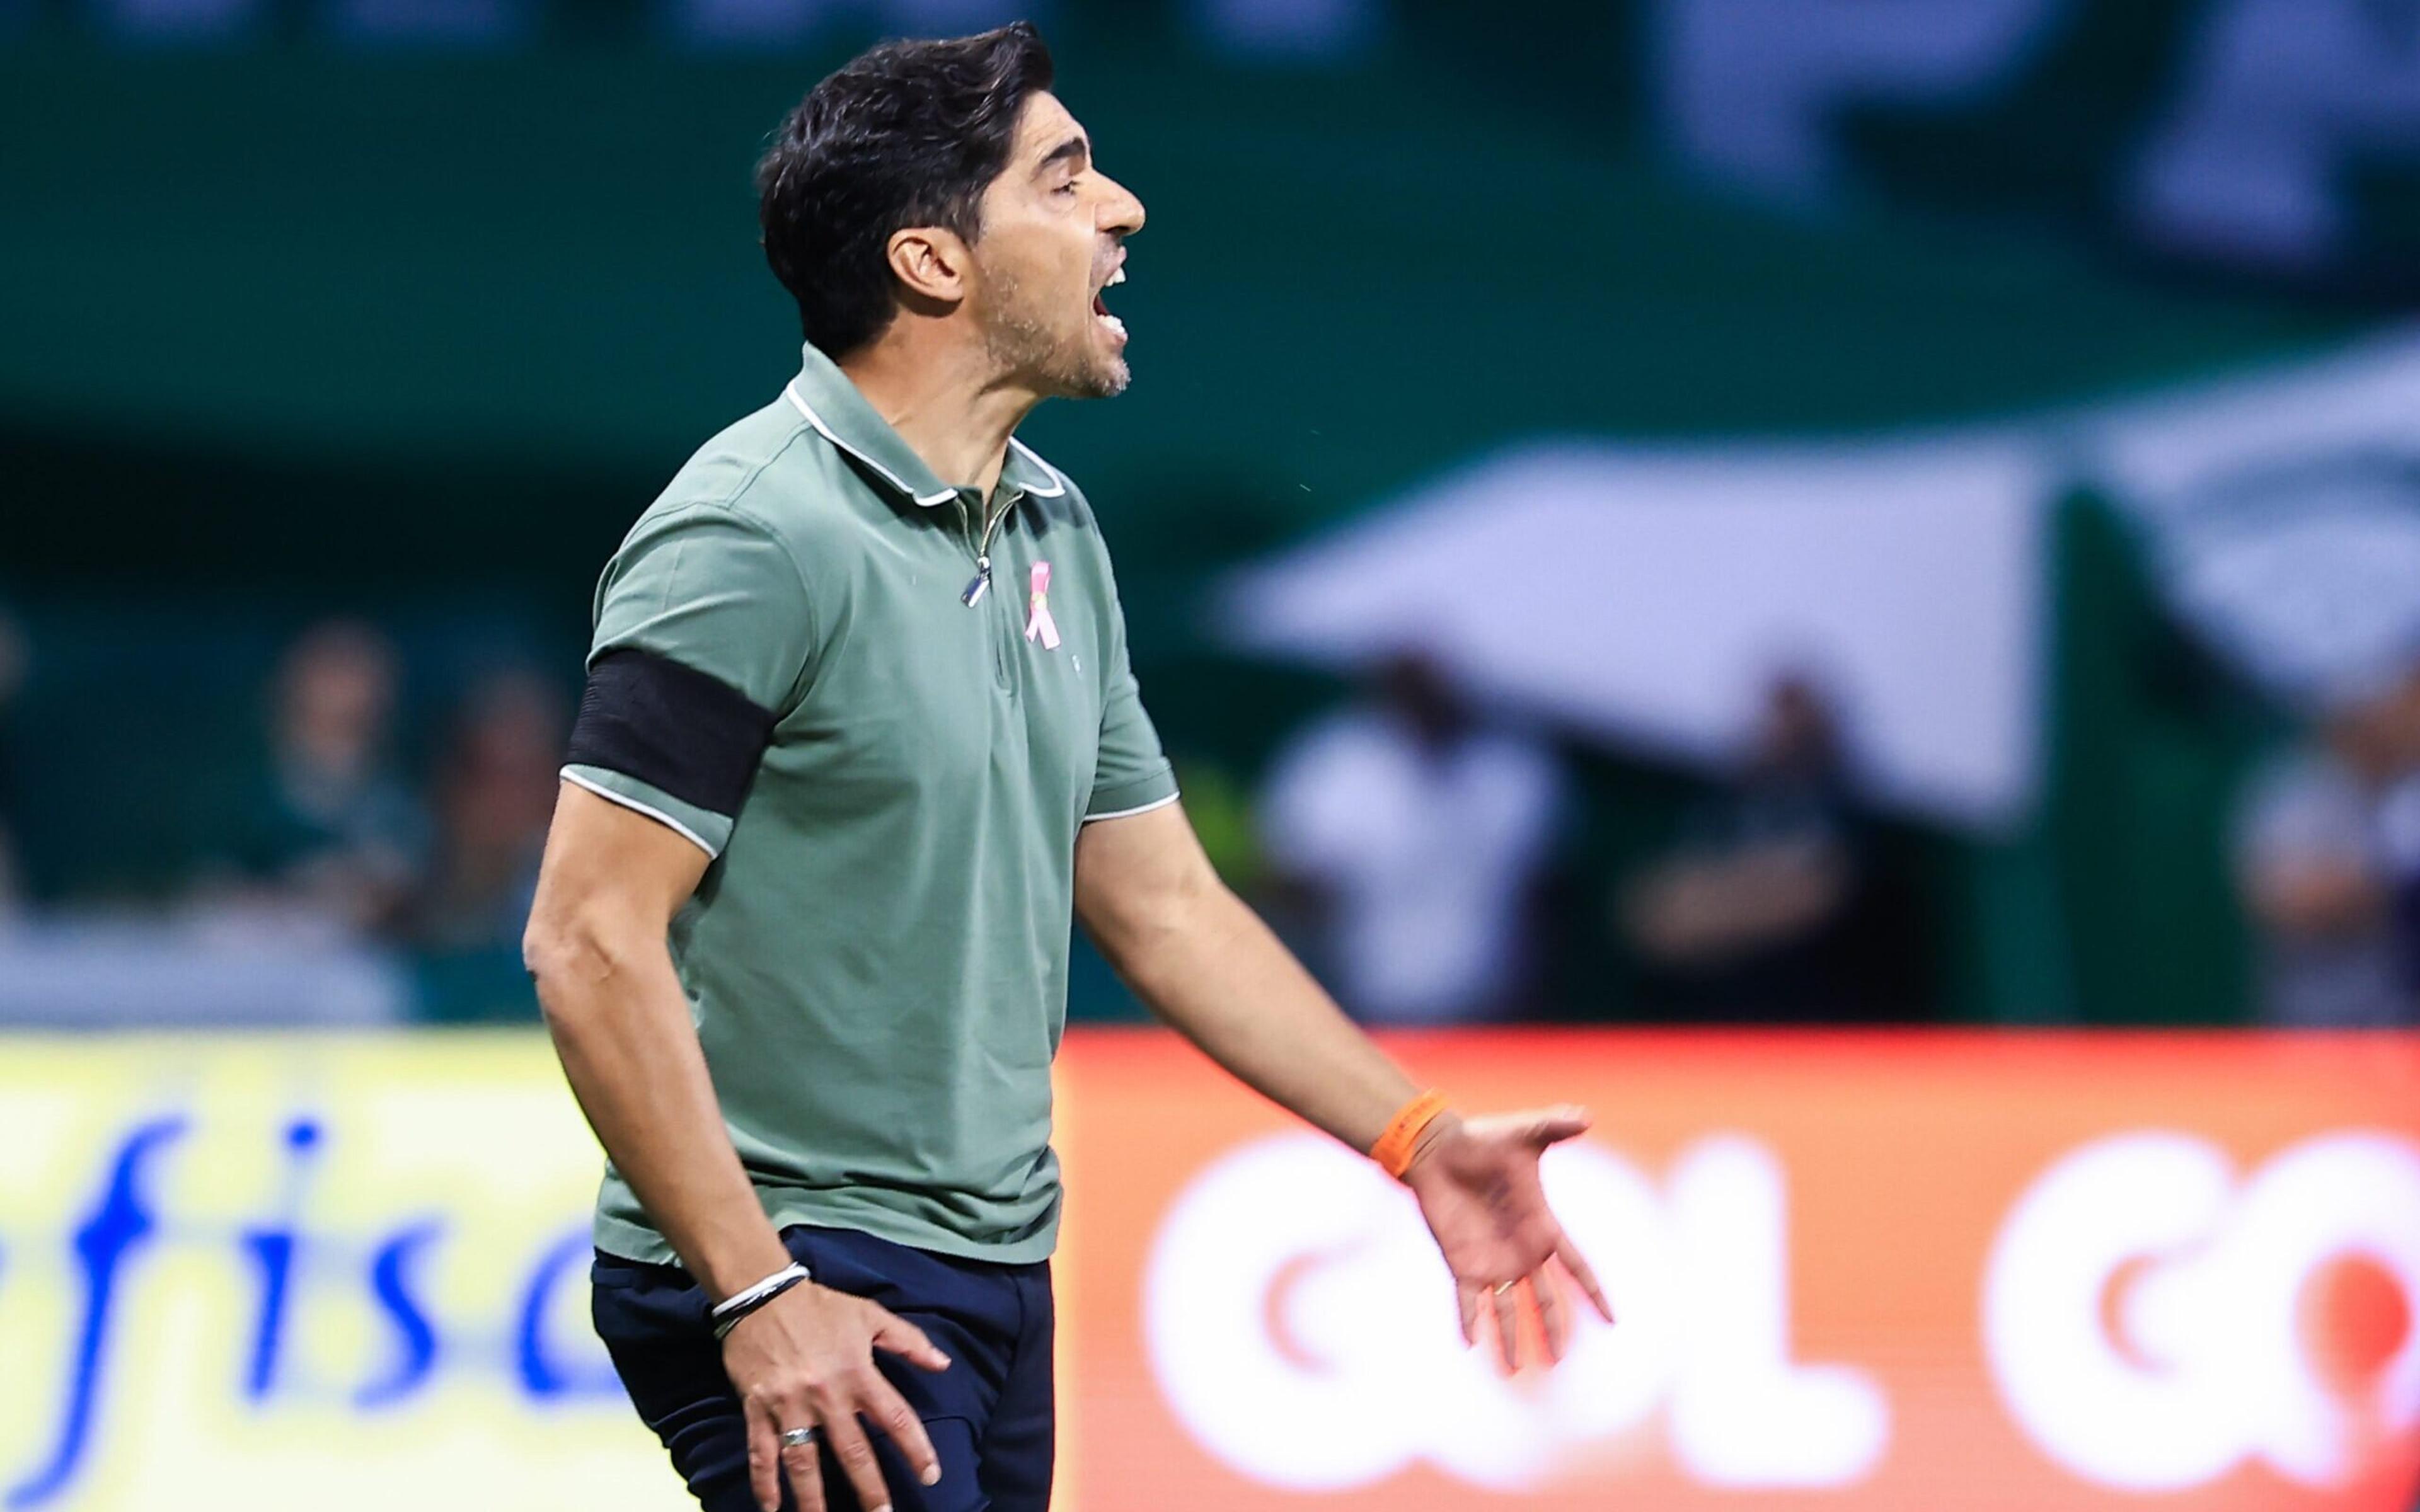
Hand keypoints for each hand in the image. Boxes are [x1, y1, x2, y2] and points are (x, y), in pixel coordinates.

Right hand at [723, 1280, 953, 1511]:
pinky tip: (771, 1508)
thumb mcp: (870, 1316)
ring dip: (812, 1498)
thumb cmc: (821, 1306)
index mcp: (858, 1373)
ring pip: (803, 1462)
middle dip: (870, 1489)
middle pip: (852, 1451)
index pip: (895, 1418)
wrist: (763, 1294)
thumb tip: (944, 1365)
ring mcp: (790, 1405)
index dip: (916, 1448)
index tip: (931, 1475)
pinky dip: (764, 1483)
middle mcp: (826, 1395)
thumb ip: (909, 1341)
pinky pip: (761, 1453)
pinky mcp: (758, 1409)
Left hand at [1401, 1105, 1614, 1370]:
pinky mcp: (1461, 1263)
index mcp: (1543, 1227)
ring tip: (1511, 1373)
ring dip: (1510, 1340)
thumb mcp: (1523, 1134)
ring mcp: (1490, 1261)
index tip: (1614, 1321)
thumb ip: (1553, 1127)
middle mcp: (1520, 1252)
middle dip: (1553, 1330)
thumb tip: (1583, 1115)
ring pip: (1505, 1310)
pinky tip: (1471, 1345)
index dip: (1595, 1293)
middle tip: (1558, 1362)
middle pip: (1543, 1300)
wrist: (1437, 1149)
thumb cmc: (1483, 1141)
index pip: (1577, 1267)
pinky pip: (1466, 1301)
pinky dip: (1468, 1322)